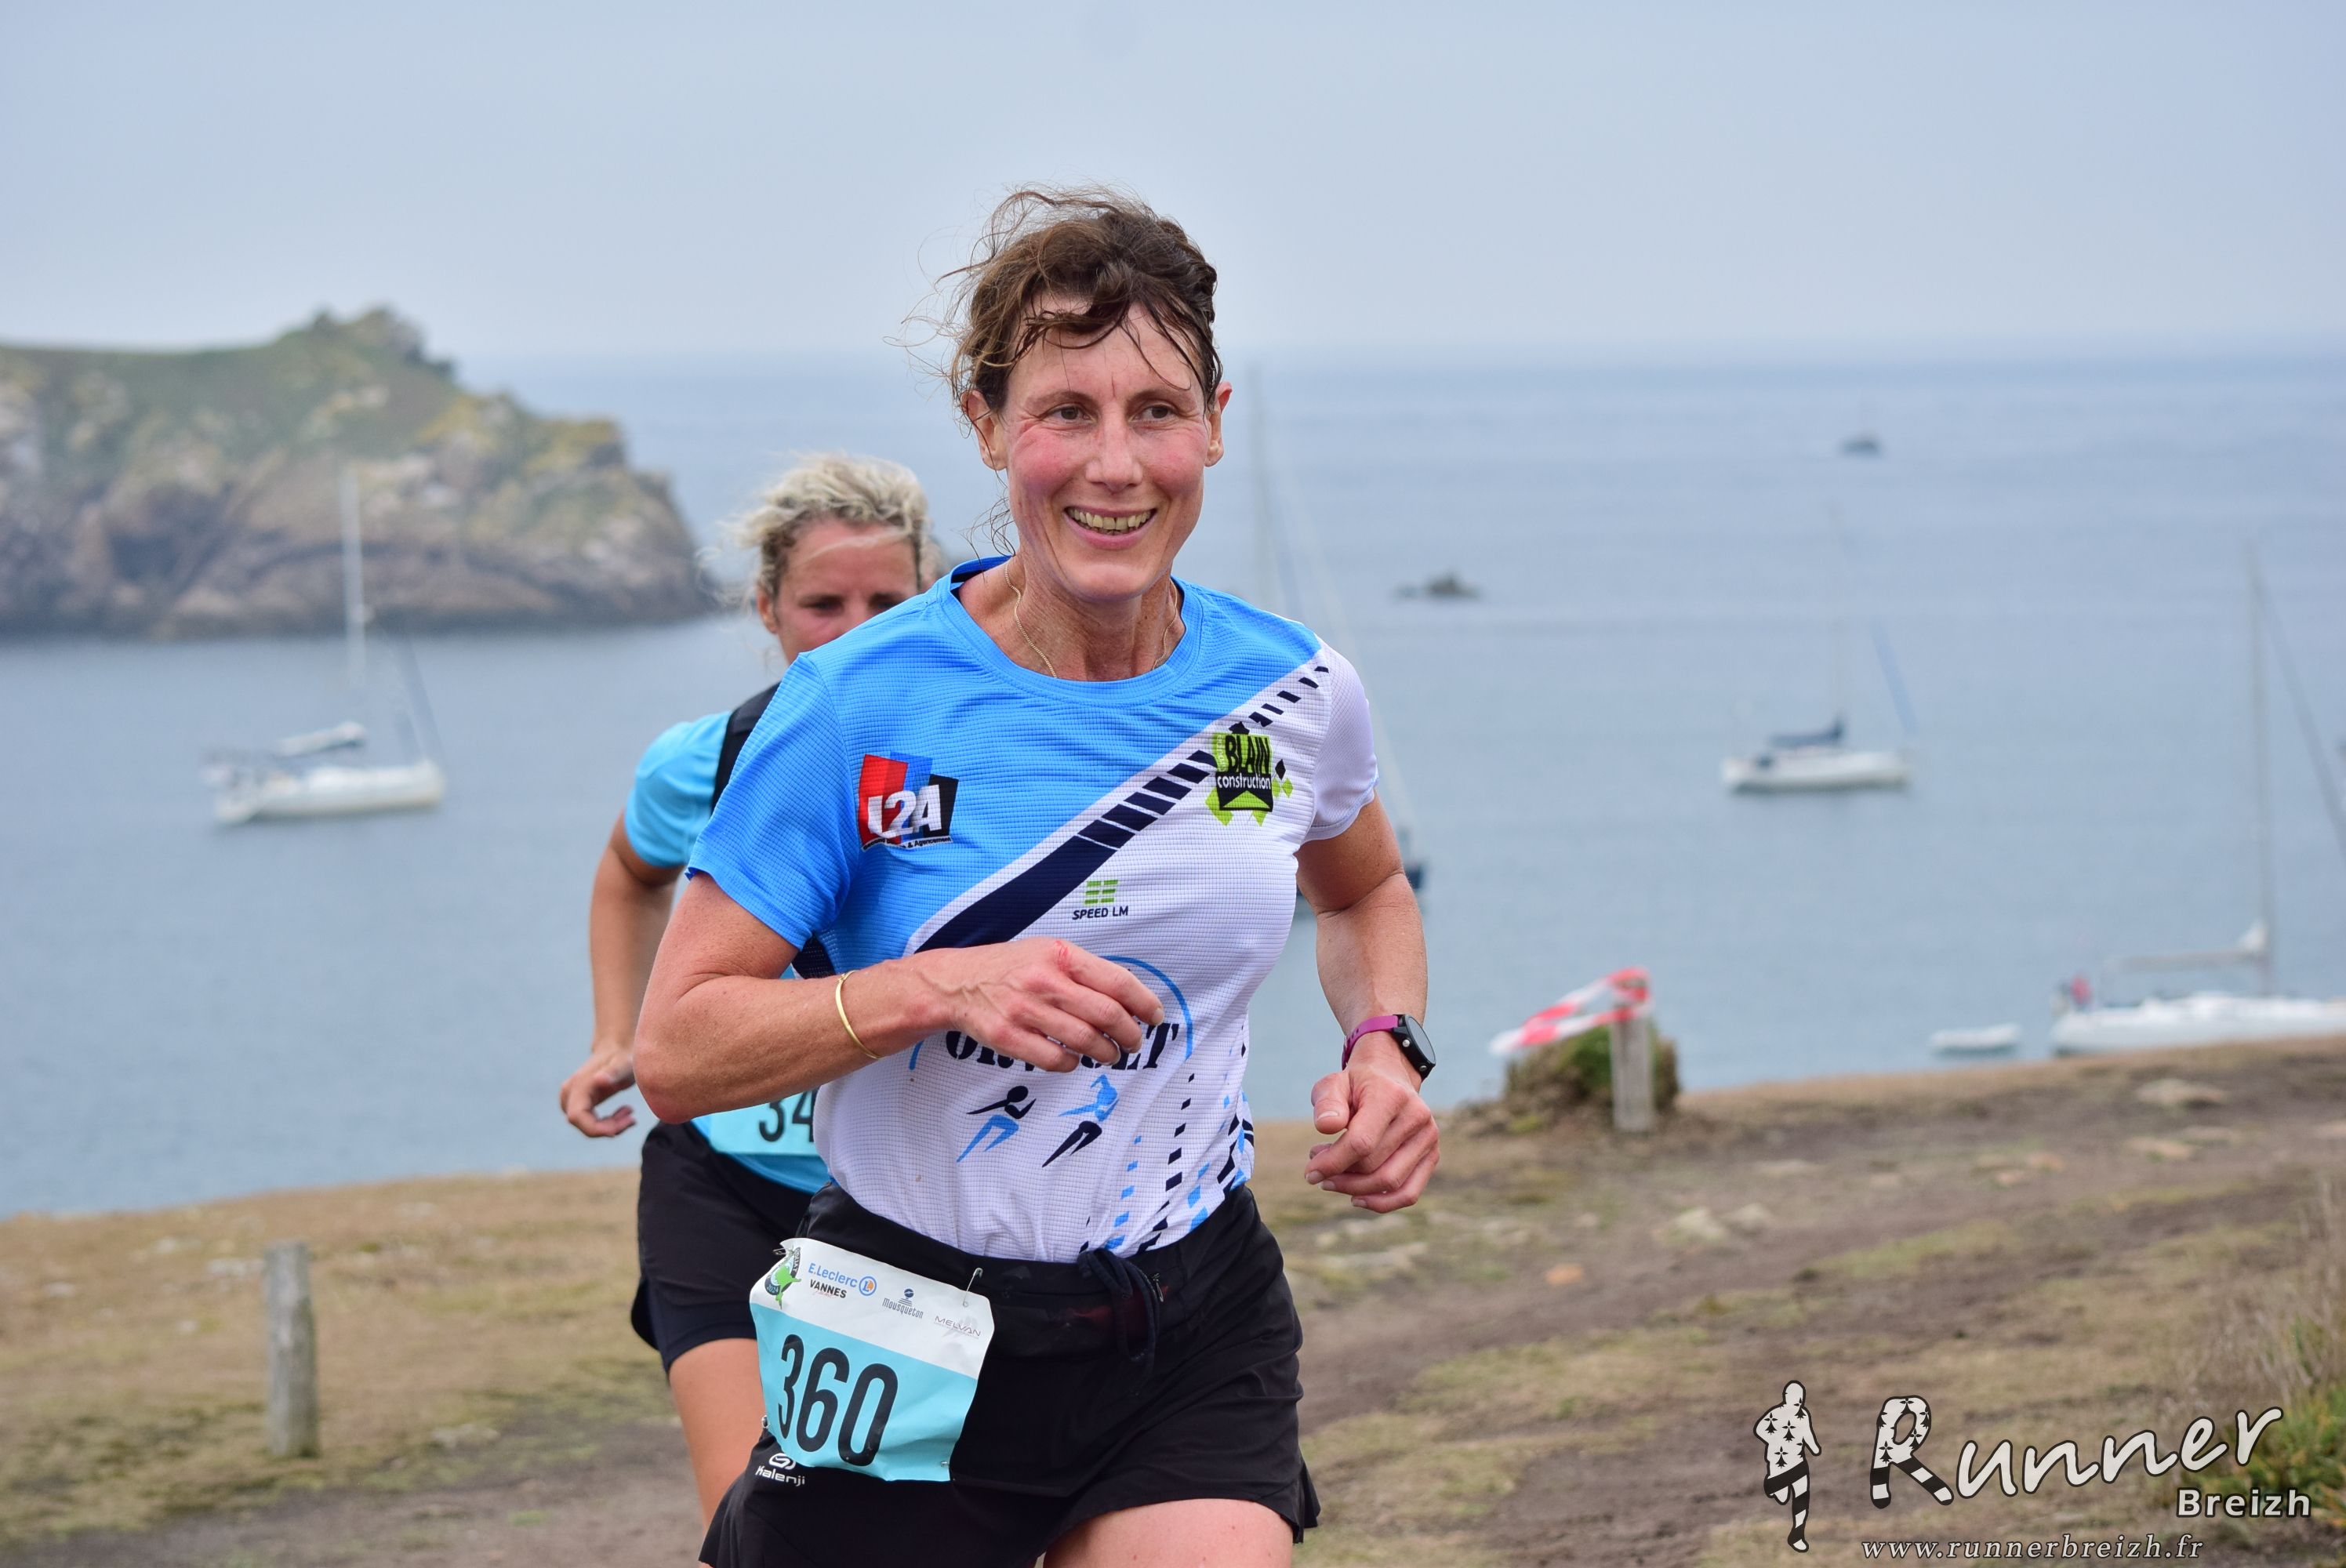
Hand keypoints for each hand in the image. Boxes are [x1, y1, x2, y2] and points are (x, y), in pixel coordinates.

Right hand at [560, 1044, 638, 1136]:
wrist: (617, 1047)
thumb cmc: (623, 1056)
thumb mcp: (624, 1064)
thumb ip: (614, 1072)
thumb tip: (599, 1080)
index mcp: (579, 1086)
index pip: (577, 1117)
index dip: (596, 1129)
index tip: (621, 1127)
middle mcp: (569, 1093)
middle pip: (582, 1125)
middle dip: (607, 1128)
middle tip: (631, 1118)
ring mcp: (570, 1099)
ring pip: (585, 1126)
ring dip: (608, 1127)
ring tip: (629, 1112)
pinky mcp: (578, 1102)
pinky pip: (588, 1122)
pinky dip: (606, 1123)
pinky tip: (623, 1112)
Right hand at [914, 938, 1163, 1072]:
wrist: (956, 983)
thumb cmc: (1010, 967)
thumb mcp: (1048, 952)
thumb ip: (1084, 971)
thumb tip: (1129, 999)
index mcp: (1060, 955)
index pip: (1117, 982)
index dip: (1144, 1003)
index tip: (1155, 1017)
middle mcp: (1044, 981)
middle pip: (1107, 1015)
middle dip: (1130, 1034)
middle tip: (1134, 1042)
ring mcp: (1025, 1011)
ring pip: (1085, 1041)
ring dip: (1107, 1053)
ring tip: (1111, 1055)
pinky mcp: (1009, 1038)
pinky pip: (1056, 1060)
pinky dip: (1073, 1064)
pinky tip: (1074, 1059)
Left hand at [1305, 1035, 1437, 1211]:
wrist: (1390, 1077)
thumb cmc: (1357, 1084)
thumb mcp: (1334, 1083)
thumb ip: (1327, 1103)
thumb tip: (1326, 1126)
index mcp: (1392, 1096)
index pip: (1361, 1142)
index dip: (1332, 1163)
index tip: (1310, 1172)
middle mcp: (1417, 1117)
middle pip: (1373, 1165)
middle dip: (1339, 1174)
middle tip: (1317, 1168)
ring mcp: (1428, 1138)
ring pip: (1390, 1182)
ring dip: (1354, 1189)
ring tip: (1331, 1180)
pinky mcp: (1432, 1155)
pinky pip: (1409, 1192)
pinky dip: (1381, 1203)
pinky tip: (1355, 1198)